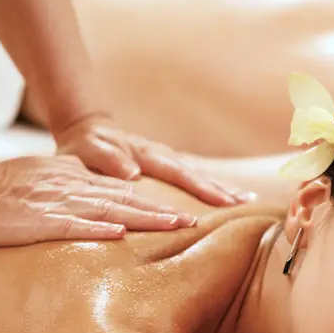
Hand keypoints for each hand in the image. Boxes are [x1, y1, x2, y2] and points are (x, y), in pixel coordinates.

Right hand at [0, 154, 203, 245]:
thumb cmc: (4, 186)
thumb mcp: (47, 178)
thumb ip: (75, 185)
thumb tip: (102, 201)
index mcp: (76, 179)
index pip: (124, 191)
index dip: (156, 202)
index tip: (184, 213)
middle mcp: (74, 187)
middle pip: (127, 198)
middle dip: (162, 211)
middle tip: (195, 221)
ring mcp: (58, 203)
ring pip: (109, 209)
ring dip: (144, 218)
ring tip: (174, 226)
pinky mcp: (39, 220)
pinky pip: (71, 224)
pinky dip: (96, 228)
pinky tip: (119, 234)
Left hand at [55, 114, 246, 207]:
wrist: (87, 130)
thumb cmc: (85, 144)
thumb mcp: (88, 149)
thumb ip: (108, 158)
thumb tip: (132, 172)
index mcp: (146, 152)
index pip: (178, 172)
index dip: (201, 188)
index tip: (223, 202)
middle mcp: (161, 154)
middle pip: (196, 172)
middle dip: (221, 188)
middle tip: (247, 203)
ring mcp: (166, 158)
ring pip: (199, 172)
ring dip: (222, 185)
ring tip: (248, 199)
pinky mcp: (167, 164)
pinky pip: (193, 175)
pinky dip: (212, 183)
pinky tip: (229, 195)